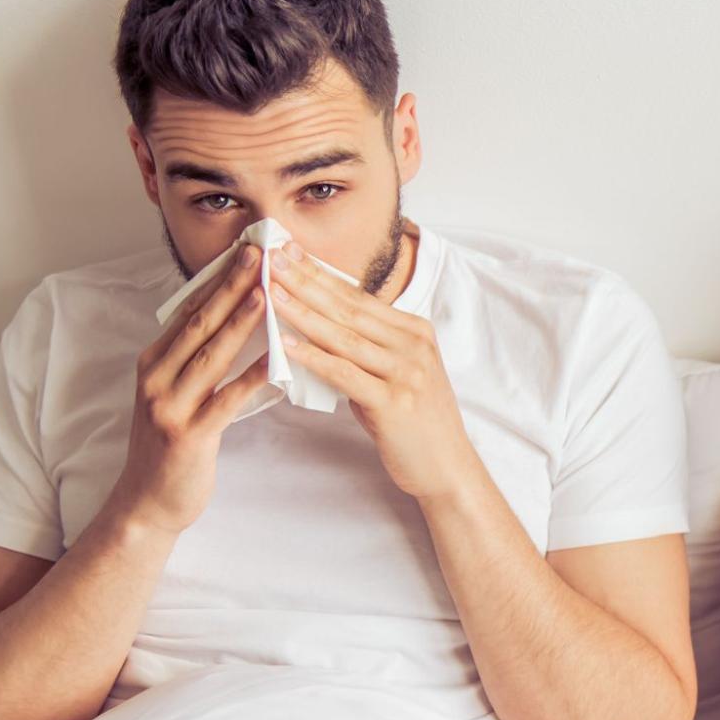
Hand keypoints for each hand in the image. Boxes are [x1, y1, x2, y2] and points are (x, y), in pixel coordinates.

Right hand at [111, 245, 270, 534]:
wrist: (147, 503)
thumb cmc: (172, 446)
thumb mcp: (175, 394)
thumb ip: (196, 360)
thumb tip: (233, 320)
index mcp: (153, 362)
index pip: (189, 310)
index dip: (218, 278)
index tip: (246, 250)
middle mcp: (156, 377)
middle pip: (199, 323)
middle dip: (231, 286)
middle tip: (260, 254)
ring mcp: (168, 406)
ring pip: (211, 355)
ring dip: (241, 322)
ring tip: (268, 292)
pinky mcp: (188, 435)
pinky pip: (225, 401)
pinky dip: (251, 378)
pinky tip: (275, 361)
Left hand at [267, 241, 478, 500]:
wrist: (448, 468)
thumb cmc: (417, 423)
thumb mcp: (398, 374)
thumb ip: (366, 350)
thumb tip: (320, 330)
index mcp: (415, 332)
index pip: (359, 296)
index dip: (321, 273)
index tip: (289, 251)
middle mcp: (414, 345)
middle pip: (349, 307)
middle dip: (307, 281)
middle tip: (272, 258)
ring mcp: (407, 372)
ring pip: (344, 336)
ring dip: (303, 312)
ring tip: (271, 292)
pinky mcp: (395, 401)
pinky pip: (345, 373)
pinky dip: (314, 358)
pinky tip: (287, 345)